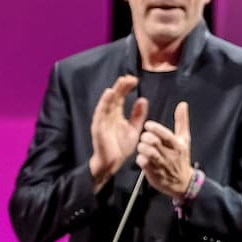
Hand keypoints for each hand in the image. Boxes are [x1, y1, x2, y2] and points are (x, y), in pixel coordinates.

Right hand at [89, 75, 147, 191]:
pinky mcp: (98, 127)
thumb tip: (143, 99)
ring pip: (107, 102)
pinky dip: (104, 103)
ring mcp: (102, 120)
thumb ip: (138, 115)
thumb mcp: (133, 129)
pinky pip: (101, 113)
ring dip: (113, 92)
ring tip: (120, 82)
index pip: (121, 97)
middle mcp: (108, 115)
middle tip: (129, 77)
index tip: (134, 79)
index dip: (126, 88)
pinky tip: (109, 94)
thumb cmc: (121, 147)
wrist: (112, 163)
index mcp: (116, 115)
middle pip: (114, 97)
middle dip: (121, 87)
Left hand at [136, 100, 193, 198]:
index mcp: (178, 145)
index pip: (165, 134)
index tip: (148, 125)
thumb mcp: (184, 139)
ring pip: (147, 152)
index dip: (154, 128)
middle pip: (153, 142)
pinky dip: (140, 159)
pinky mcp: (154, 174)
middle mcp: (171, 155)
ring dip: (142, 147)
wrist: (182, 182)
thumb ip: (181, 121)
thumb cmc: (181, 158)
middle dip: (145, 137)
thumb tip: (182, 105)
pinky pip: (143, 163)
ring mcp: (162, 165)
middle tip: (144, 137)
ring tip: (142, 146)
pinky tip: (142, 157)